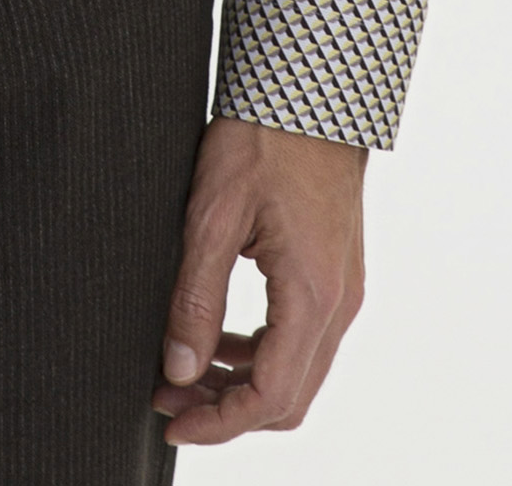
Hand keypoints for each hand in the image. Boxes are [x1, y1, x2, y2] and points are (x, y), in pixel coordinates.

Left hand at [154, 116, 366, 445]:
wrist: (311, 89)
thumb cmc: (264, 137)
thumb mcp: (214, 214)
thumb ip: (196, 298)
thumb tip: (179, 368)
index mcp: (312, 294)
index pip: (270, 396)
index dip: (218, 422)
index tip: (171, 419)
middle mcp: (339, 302)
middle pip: (289, 398)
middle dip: (226, 410)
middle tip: (168, 397)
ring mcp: (343, 288)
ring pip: (298, 372)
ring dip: (242, 384)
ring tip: (184, 370)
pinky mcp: (336, 272)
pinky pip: (303, 339)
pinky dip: (262, 353)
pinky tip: (222, 337)